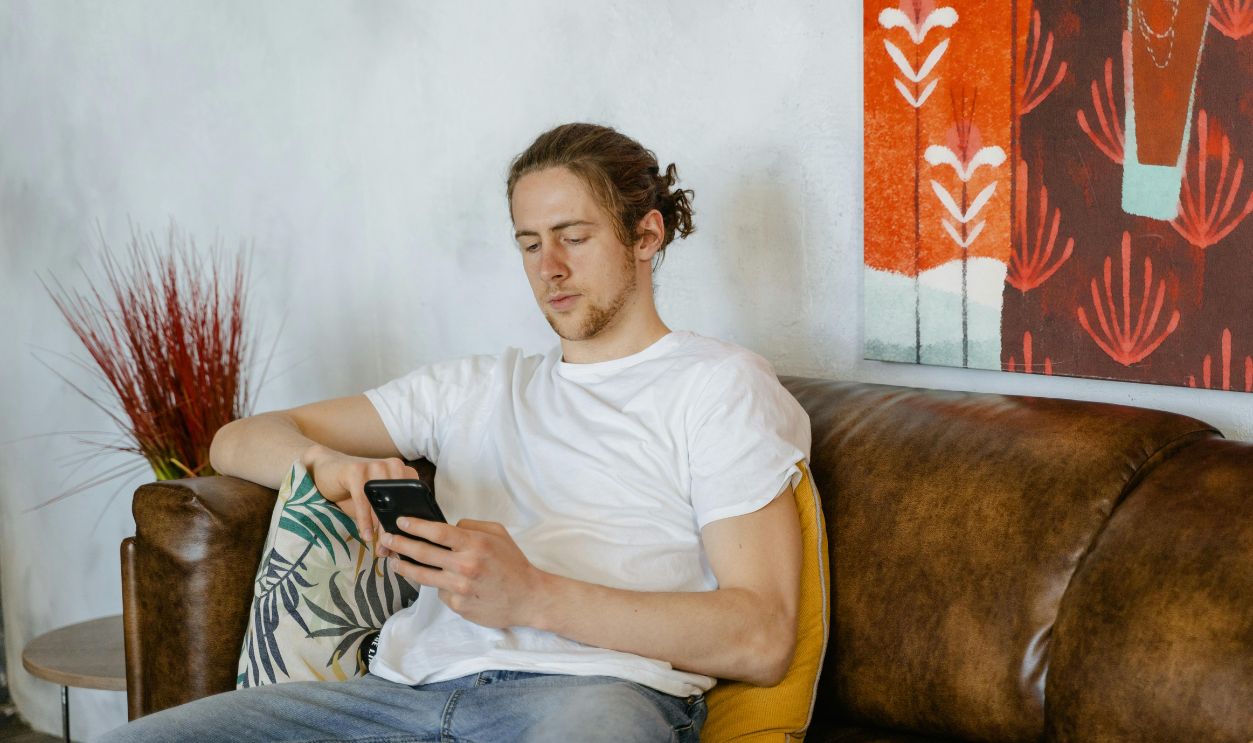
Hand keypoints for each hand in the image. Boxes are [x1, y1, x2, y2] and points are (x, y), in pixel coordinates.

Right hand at [299, 443, 418, 551]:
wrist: (327, 471)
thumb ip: (390, 517)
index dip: (412, 523)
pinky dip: (365, 521)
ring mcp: (375, 465)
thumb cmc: (356, 491)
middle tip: (392, 550)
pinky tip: (366, 536)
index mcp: (405, 472)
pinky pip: (363, 500)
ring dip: (381, 528)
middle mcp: (394, 465)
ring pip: (382, 503)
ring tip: (380, 547)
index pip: (414, 500)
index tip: (408, 544)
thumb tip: (403, 544)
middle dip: (396, 529)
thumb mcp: (377, 504)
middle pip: (399, 503)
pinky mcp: (356, 470)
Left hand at [383, 518, 545, 628]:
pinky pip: (440, 592)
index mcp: (474, 544)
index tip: (401, 522)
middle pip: (422, 553)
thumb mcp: (498, 534)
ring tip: (395, 561)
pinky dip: (440, 585)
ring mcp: (460, 587)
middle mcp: (465, 565)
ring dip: (404, 567)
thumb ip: (471, 526)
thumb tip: (449, 527)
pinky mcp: (458, 605)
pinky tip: (445, 582)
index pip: (437, 531)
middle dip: (400, 544)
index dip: (415, 526)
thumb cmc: (513, 564)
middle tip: (387, 539)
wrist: (527, 598)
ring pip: (422, 575)